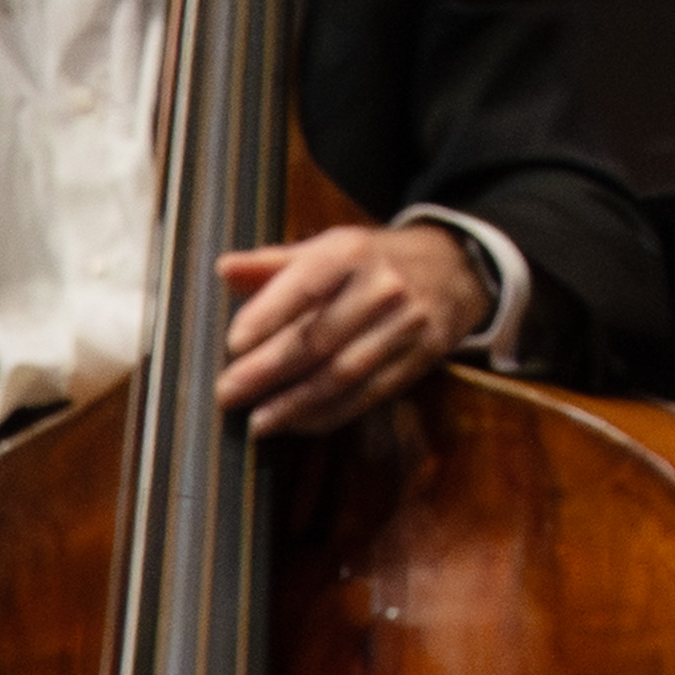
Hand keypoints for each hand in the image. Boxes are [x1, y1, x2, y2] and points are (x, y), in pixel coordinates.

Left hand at [215, 218, 496, 437]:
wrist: (451, 270)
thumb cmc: (369, 263)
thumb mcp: (327, 249)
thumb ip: (272, 264)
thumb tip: (223, 270)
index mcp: (351, 253)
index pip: (305, 285)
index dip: (268, 316)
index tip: (232, 344)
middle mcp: (381, 288)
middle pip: (318, 337)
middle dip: (269, 370)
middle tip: (228, 394)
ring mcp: (404, 326)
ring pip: (342, 373)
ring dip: (295, 403)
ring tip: (256, 422)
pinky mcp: (418, 360)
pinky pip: (366, 395)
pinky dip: (326, 415)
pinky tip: (294, 424)